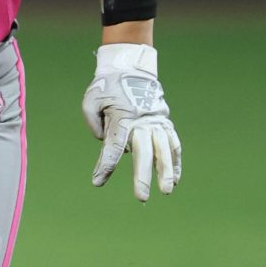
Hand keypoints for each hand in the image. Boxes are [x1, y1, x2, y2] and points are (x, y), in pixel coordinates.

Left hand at [81, 46, 181, 199]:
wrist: (131, 68)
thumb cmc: (107, 86)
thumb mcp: (91, 99)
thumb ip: (93, 122)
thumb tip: (103, 143)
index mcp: (122, 116)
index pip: (113, 145)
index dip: (106, 164)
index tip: (98, 182)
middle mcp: (142, 122)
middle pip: (143, 152)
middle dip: (142, 176)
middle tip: (141, 198)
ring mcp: (156, 122)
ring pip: (163, 150)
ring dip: (165, 171)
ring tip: (166, 191)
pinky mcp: (164, 123)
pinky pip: (173, 144)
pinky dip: (174, 162)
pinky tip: (174, 180)